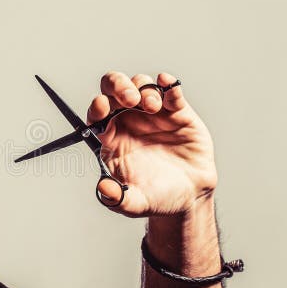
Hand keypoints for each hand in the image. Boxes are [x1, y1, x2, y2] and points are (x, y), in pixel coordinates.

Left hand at [88, 71, 216, 217]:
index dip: (97, 106)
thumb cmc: (156, 197)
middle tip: (129, 98)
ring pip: (141, 84)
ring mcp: (153, 113)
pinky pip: (170, 90)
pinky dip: (168, 83)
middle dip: (118, 86)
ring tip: (152, 107)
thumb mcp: (134, 203)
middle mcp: (129, 120)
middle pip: (115, 88)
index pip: (97, 113)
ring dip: (144, 89)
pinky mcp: (178, 112)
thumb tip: (103, 188)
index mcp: (112, 136)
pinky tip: (166, 84)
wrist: (189, 198)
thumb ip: (117, 198)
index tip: (102, 109)